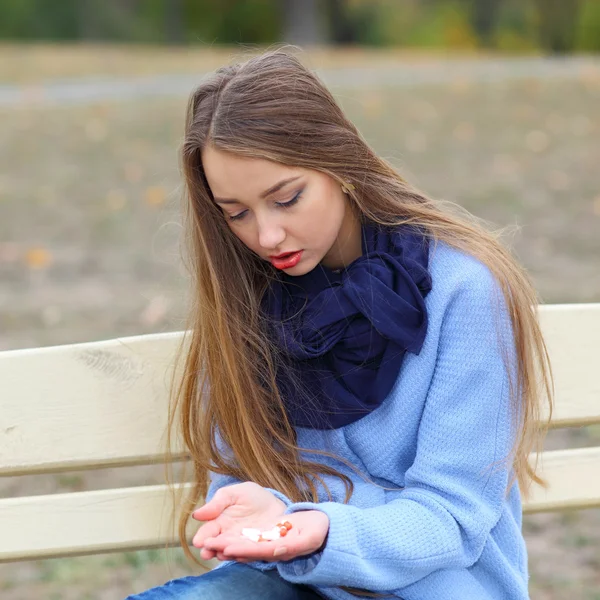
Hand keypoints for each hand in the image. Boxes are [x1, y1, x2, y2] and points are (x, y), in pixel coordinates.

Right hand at [191, 482, 328, 562]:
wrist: (276, 503)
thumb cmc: (252, 497)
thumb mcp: (234, 494)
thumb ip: (217, 503)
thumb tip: (196, 515)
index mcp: (220, 523)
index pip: (208, 532)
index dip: (203, 537)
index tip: (199, 542)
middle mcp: (228, 537)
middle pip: (217, 546)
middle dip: (211, 550)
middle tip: (207, 552)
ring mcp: (242, 545)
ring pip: (232, 552)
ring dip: (227, 553)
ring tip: (223, 553)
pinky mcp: (257, 549)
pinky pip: (250, 553)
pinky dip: (246, 555)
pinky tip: (241, 555)